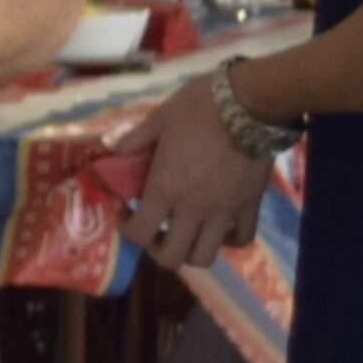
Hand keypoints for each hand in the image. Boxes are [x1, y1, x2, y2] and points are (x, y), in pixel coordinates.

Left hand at [129, 71, 272, 263]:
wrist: (249, 104)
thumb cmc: (198, 109)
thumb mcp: (158, 119)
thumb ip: (134, 139)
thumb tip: (112, 147)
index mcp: (165, 190)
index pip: (139, 233)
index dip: (127, 229)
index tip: (126, 212)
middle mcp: (193, 210)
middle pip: (172, 258)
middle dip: (156, 248)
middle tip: (154, 228)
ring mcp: (224, 212)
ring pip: (205, 257)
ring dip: (190, 251)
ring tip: (185, 231)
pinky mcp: (250, 206)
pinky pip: (241, 238)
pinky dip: (228, 240)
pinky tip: (218, 226)